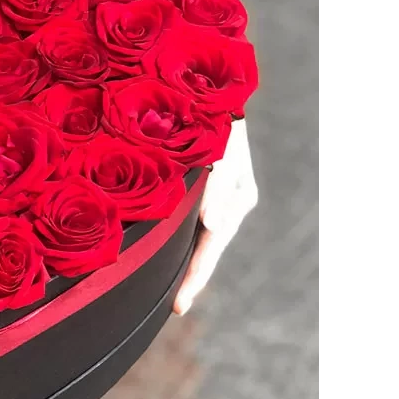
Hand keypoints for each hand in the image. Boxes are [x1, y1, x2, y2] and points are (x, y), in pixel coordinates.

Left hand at [173, 119, 256, 315]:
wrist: (210, 90)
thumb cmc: (212, 119)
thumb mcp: (219, 151)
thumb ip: (216, 187)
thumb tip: (213, 225)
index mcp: (236, 199)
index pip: (210, 248)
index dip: (194, 278)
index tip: (179, 307)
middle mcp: (229, 204)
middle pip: (206, 249)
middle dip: (189, 279)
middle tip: (176, 308)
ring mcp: (218, 198)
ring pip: (198, 238)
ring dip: (182, 260)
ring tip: (166, 290)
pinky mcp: (203, 190)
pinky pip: (188, 222)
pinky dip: (177, 238)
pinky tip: (162, 252)